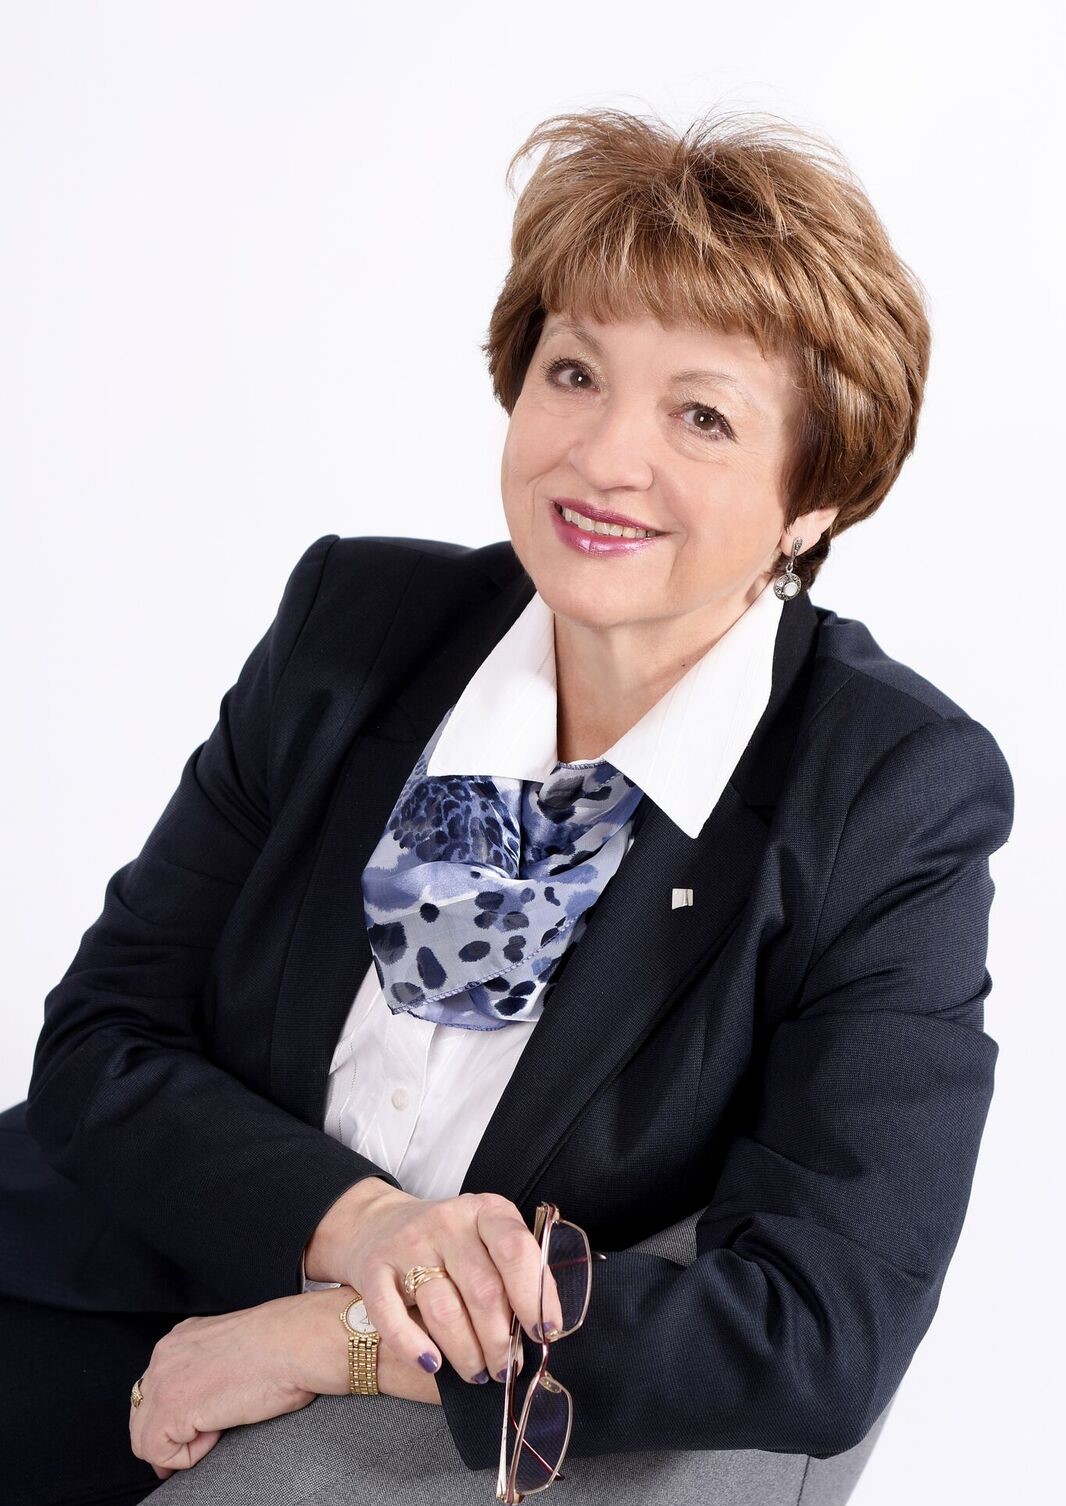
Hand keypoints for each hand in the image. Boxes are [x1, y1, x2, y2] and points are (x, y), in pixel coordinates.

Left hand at [129, 1297, 317, 1479]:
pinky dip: (189, 1456)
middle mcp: (166, 1354)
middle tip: (204, 1440)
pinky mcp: (172, 1408)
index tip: (193, 1432)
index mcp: (183, 1336)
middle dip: (169, 1437)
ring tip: (218, 1428)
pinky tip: (218, 1430)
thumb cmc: (284, 1346)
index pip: (155, 1389)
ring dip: (181, 1445)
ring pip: (145, 1440)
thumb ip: (210, 1367)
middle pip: (142, 1415)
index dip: (173, 1418)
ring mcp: (164, 1380)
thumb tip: (208, 1400)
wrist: (296, 1343)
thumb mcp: (234, 1349)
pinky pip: (161, 1453)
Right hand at [309, 1181, 553, 1391]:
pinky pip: (391, 1315)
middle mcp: (447, 1222)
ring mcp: (407, 1244)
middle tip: (507, 1368)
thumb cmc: (450, 1244)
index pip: (516, 1250)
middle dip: (500, 1341)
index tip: (544, 1333)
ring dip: (467, 1352)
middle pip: (483, 1290)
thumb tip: (542, 1329)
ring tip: (478, 1373)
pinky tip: (431, 1364)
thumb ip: (513, 1273)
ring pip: (443, 1310)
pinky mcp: (373, 1268)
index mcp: (485, 1211)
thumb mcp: (486, 1240)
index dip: (534, 1296)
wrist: (378, 1222)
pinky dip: (413, 1346)